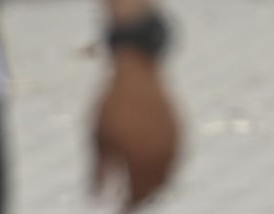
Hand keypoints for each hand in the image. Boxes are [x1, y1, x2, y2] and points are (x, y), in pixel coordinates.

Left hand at [91, 55, 180, 209]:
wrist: (137, 74)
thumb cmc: (110, 106)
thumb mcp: (97, 139)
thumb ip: (97, 172)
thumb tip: (94, 199)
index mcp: (135, 156)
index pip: (135, 195)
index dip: (128, 208)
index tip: (120, 212)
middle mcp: (158, 152)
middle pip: (154, 189)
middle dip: (143, 200)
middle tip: (130, 204)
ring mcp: (172, 141)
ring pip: (169, 176)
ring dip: (156, 186)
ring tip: (142, 190)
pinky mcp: (180, 131)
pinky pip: (176, 159)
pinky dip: (167, 169)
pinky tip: (154, 169)